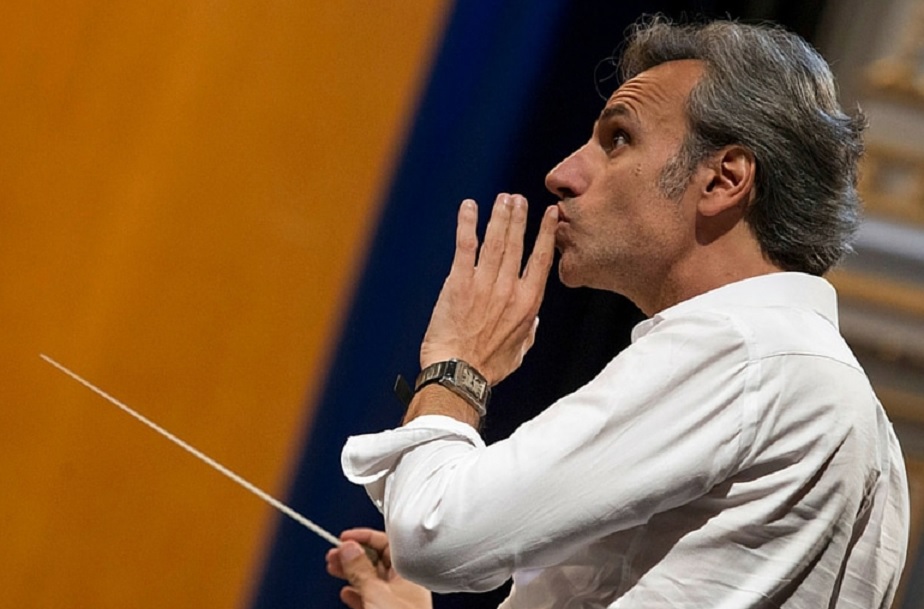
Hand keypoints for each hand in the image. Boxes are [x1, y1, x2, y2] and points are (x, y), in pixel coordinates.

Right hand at [326, 528, 431, 608]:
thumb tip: (349, 547)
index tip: (345, 537)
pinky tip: (346, 594)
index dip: (365, 538)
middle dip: (353, 555)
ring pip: (371, 580)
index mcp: (409, 573)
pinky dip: (356, 594)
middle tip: (334, 554)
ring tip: (333, 568)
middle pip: (377, 561)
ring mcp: (396, 602)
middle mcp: (404, 585)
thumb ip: (361, 570)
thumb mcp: (376, 594)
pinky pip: (370, 599)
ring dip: (351, 573)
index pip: (387, 544)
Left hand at [420, 194, 558, 384]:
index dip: (545, 234)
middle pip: (517, 244)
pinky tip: (469, 207)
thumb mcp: (519, 352)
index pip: (541, 259)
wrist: (458, 373)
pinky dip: (467, 224)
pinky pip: (465, 246)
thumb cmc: (487, 367)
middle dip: (519, 218)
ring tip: (503, 199)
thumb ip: (529, 331)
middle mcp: (509, 289)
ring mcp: (484, 284)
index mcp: (528, 304)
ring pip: (495, 241)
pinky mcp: (459, 283)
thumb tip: (534, 319)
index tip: (549, 214)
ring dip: (500, 216)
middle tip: (519, 199)